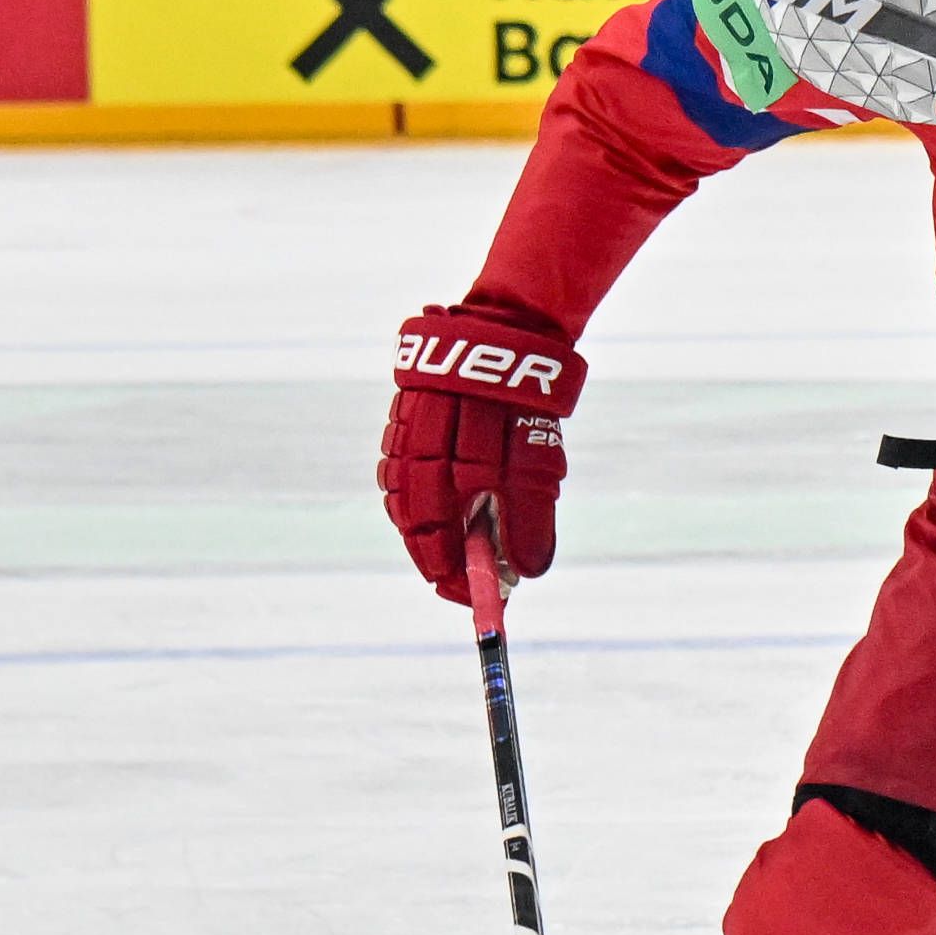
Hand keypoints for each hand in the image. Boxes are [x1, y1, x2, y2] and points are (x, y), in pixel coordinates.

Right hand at [381, 302, 585, 603]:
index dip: (454, 578)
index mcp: (453, 470)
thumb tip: (524, 575)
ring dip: (425, 534)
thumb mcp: (539, 469)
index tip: (473, 601)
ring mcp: (402, 438)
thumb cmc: (527, 407)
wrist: (506, 333)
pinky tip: (430, 514)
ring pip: (402, 501)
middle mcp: (418, 457)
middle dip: (440, 563)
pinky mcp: (398, 421)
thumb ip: (529, 523)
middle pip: (418, 529)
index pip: (440, 545)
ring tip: (450, 556)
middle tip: (462, 586)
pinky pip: (396, 473)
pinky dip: (412, 501)